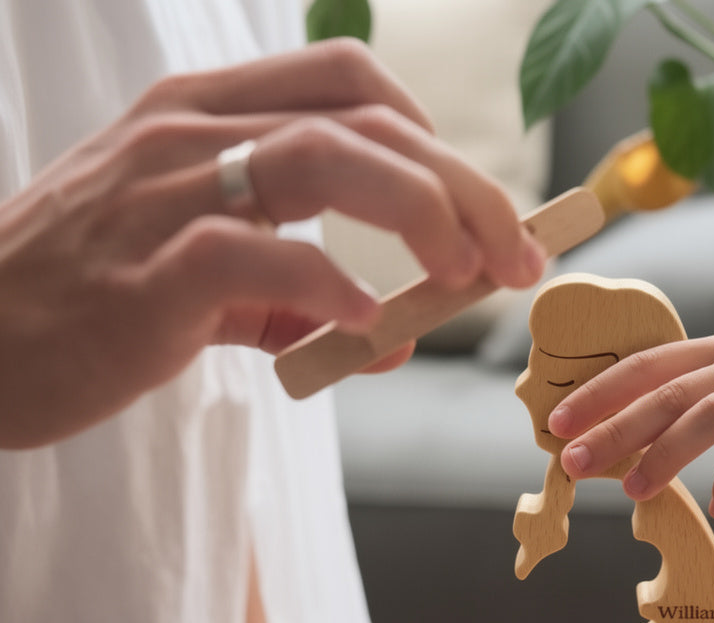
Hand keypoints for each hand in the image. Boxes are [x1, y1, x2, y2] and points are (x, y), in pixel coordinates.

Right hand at [0, 38, 545, 447]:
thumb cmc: (87, 301)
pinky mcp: (151, 273)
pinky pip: (260, 257)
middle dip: (467, 186)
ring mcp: (166, 195)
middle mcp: (191, 133)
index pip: (350, 84)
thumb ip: (293, 305)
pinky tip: (369, 321)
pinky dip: (330, 286)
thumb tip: (389, 338)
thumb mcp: (202, 283)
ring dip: (423, 213)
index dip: (435, 137)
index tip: (477, 208)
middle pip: (368, 122)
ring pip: (326, 159)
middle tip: (518, 256)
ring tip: (467, 275)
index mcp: (206, 115)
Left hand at [548, 318, 713, 523]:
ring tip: (632, 489)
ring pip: (706, 418)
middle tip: (572, 458)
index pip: (647, 365)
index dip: (599, 392)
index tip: (558, 419)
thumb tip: (665, 441)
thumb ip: (711, 399)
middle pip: (664, 393)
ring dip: (664, 455)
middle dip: (612, 427)